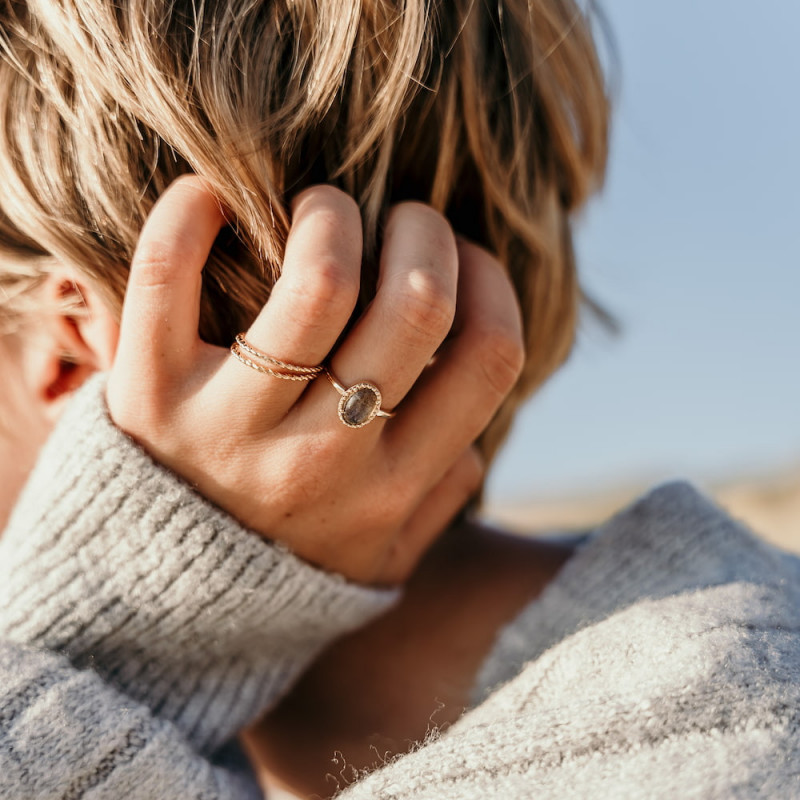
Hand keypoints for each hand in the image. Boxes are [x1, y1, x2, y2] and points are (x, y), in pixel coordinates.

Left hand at [106, 176, 523, 584]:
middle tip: (400, 222)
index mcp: (393, 489)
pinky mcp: (148, 393)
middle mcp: (323, 459)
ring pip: (319, 279)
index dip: (490, 284)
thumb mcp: (382, 558)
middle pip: (417, 304)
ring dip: (334, 213)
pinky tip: (214, 200)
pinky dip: (193, 212)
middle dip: (424, 231)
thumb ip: (439, 500)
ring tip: (323, 211)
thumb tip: (472, 439)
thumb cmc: (280, 568)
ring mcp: (231, 426)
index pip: (487, 358)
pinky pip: (168, 275)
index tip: (465, 261)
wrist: (154, 609)